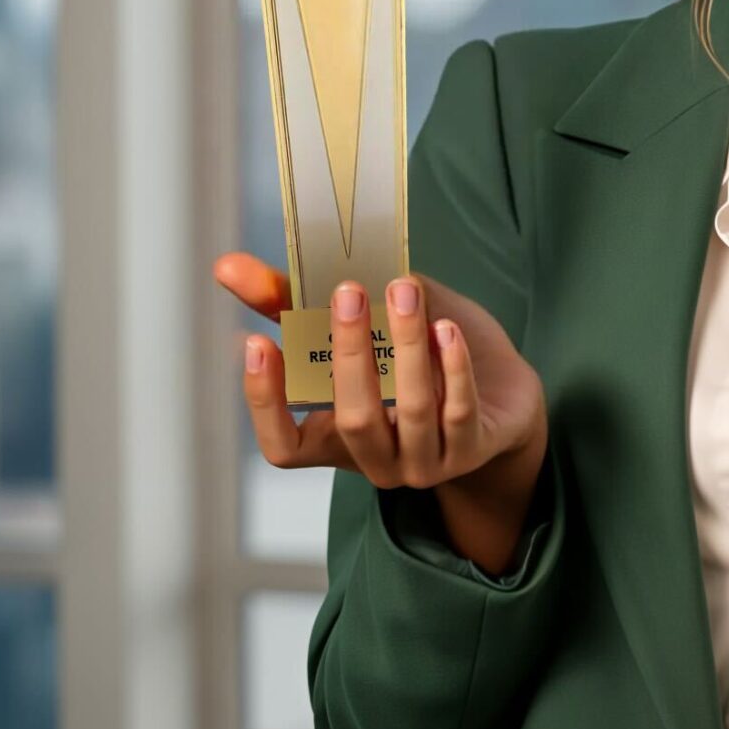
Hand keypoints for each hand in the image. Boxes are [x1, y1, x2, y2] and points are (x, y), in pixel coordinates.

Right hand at [211, 252, 546, 491]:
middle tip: (349, 292)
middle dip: (349, 353)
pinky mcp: (474, 450)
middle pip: (353, 421)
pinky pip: (459, 411)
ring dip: (408, 347)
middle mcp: (376, 460)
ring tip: (404, 290)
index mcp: (336, 438)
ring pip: (410, 412)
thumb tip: (227, 266)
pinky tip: (446, 326)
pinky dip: (453, 367)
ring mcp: (425, 462)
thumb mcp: (360, 326)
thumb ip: (298, 302)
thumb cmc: (417, 357)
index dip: (265, 405)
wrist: (502, 392)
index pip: (283, 447)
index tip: (257, 343)